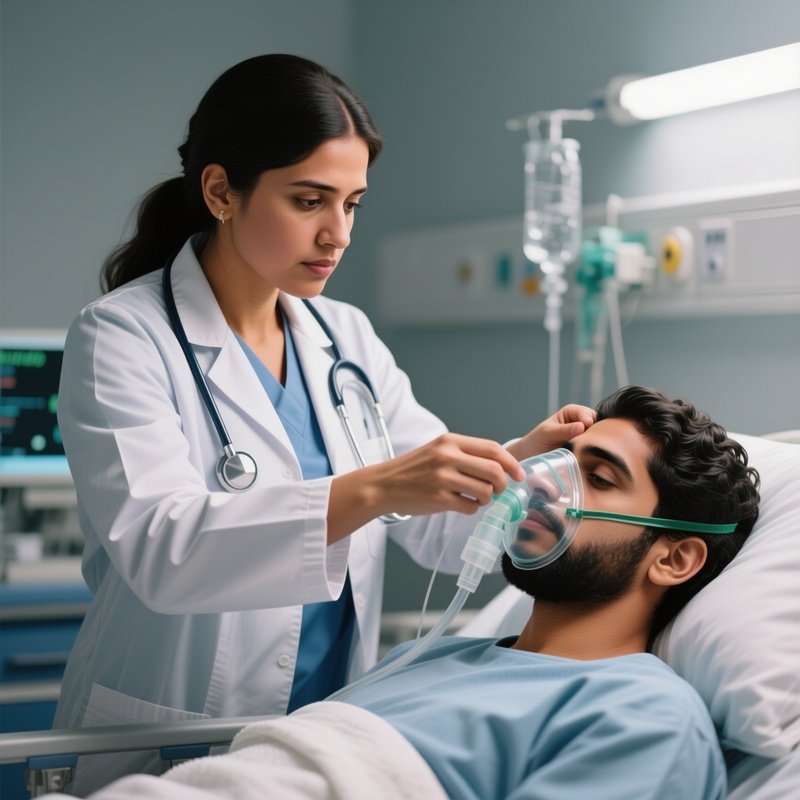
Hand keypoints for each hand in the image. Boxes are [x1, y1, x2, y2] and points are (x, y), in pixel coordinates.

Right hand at [328, 433, 525, 541]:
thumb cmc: (414, 469)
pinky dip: (471, 508)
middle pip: (494, 471)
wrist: (383, 484)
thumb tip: (501, 467)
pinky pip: (470, 507)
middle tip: (498, 490)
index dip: (511, 463)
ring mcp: (443, 478)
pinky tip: (460, 504)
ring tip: (474, 497)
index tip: (519, 475)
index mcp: (450, 441)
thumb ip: (466, 454)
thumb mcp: (438, 450)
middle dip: (503, 485)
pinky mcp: (438, 498)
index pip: (493, 449)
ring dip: (486, 499)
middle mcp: (447, 456)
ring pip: (485, 492)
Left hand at [507, 404, 595, 461]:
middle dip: (596, 432)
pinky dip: (594, 453)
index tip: (587, 424)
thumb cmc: (538, 440)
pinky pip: (595, 451)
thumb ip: (563, 430)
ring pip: (598, 439)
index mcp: (573, 412)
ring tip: (591, 449)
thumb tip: (581, 426)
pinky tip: (591, 457)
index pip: (586, 413)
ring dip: (596, 444)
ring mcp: (586, 438)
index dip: (587, 418)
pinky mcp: (587, 451)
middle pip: (597, 425)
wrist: (533, 456)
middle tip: (593, 439)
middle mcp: (582, 424)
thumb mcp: (548, 433)